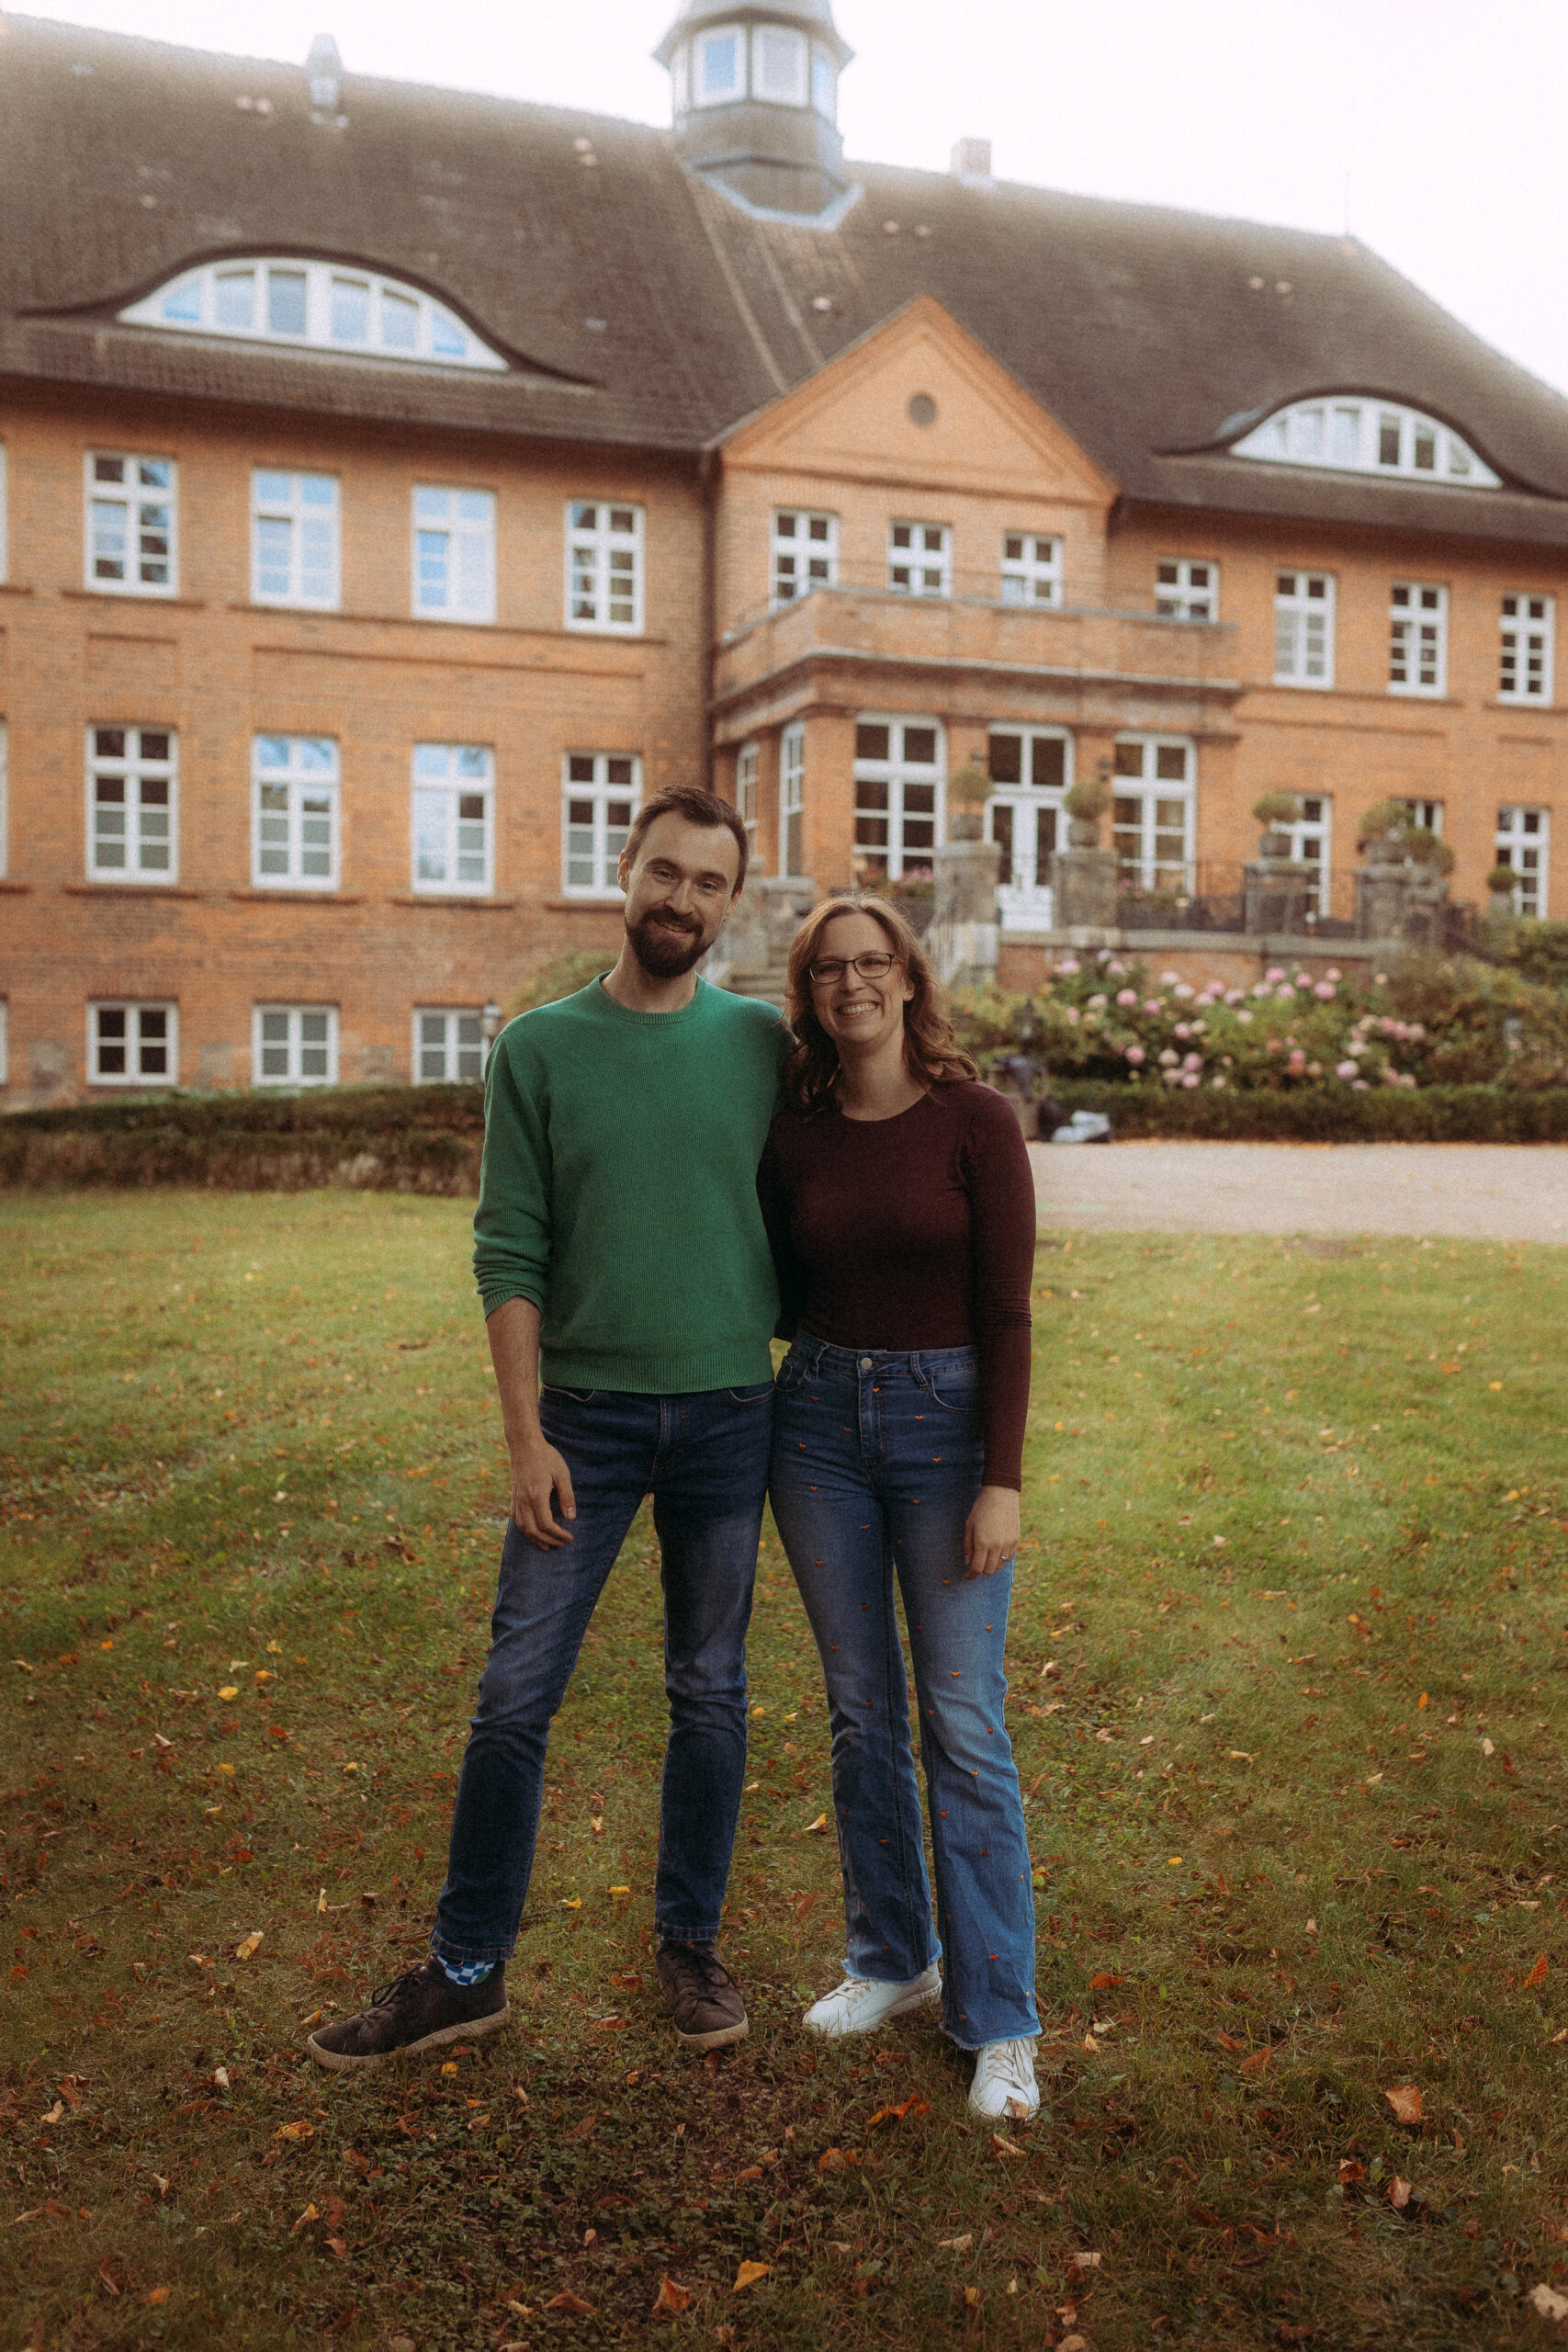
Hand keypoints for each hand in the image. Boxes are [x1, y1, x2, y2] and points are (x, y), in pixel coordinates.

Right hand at [509, 1432, 575, 1547]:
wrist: (524, 1444)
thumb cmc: (546, 1457)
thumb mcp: (562, 1474)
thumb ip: (567, 1496)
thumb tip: (571, 1517)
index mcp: (537, 1497)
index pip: (547, 1525)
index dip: (559, 1535)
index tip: (570, 1538)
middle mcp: (524, 1501)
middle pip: (533, 1530)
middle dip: (548, 1541)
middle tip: (561, 1544)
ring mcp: (516, 1499)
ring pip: (522, 1527)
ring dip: (534, 1539)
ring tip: (546, 1545)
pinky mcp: (513, 1495)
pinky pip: (516, 1518)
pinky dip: (524, 1529)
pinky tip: (531, 1531)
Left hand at [964, 1485, 1019, 1579]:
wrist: (1001, 1494)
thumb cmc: (981, 1508)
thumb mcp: (969, 1525)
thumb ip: (967, 1546)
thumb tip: (968, 1563)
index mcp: (982, 1542)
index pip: (977, 1568)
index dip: (971, 1575)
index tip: (967, 1576)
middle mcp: (997, 1546)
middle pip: (989, 1570)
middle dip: (981, 1569)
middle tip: (976, 1562)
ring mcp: (1008, 1543)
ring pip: (1000, 1566)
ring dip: (992, 1564)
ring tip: (987, 1554)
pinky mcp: (1016, 1540)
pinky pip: (1009, 1557)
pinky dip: (1002, 1557)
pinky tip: (996, 1548)